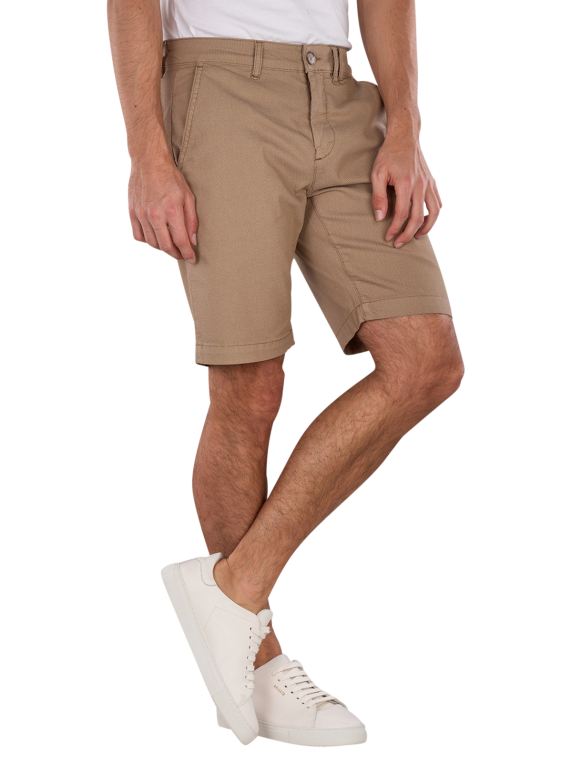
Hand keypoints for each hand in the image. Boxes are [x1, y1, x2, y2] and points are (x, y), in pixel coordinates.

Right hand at [128, 158, 197, 261]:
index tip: (191, 259)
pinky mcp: (132, 212)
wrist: (148, 161)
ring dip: (163, 248)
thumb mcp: (188, 196)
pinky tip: (155, 237)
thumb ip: (191, 220)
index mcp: (172, 210)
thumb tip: (192, 241)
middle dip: (176, 254)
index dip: (187, 253)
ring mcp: (142, 214)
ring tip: (170, 246)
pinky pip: (139, 236)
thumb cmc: (171, 177)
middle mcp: (155, 215)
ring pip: (152, 243)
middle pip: (166, 246)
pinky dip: (148, 241)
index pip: (180, 241)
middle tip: (182, 255)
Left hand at [371, 133, 442, 247]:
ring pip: (434, 212)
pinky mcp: (433, 182)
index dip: (395, 228)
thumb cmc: (388, 155)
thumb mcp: (377, 174)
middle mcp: (420, 185)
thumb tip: (380, 217)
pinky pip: (438, 203)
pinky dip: (434, 215)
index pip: (402, 214)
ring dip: (426, 228)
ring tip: (417, 236)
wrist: (405, 137)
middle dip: (408, 234)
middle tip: (399, 243)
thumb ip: (378, 196)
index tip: (388, 237)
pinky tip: (426, 221)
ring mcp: (429, 184)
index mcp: (405, 184)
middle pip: (417, 217)